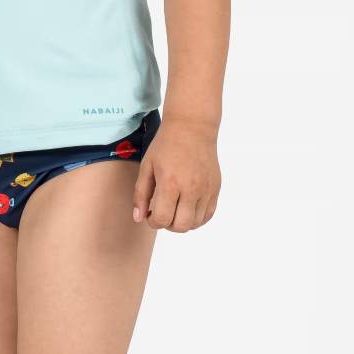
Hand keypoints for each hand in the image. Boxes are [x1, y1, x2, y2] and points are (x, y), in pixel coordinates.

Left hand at [132, 116, 220, 231]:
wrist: (192, 127)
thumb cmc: (166, 144)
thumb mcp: (147, 166)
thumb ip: (141, 193)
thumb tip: (138, 218)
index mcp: (170, 182)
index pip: (162, 219)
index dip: (152, 222)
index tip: (150, 214)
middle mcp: (191, 189)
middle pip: (180, 226)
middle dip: (167, 224)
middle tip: (162, 211)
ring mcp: (206, 189)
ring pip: (195, 223)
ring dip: (182, 222)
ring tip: (175, 208)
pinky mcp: (215, 188)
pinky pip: (208, 215)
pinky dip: (197, 218)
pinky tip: (187, 207)